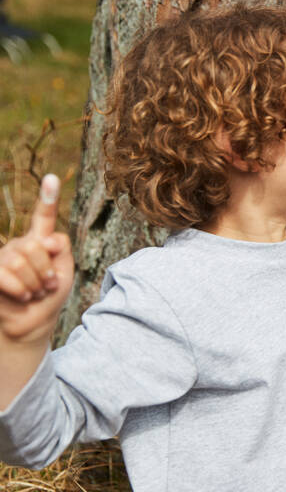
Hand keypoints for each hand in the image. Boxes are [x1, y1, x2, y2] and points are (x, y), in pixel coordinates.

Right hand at [0, 174, 73, 342]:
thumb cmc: (49, 296)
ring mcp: (3, 257)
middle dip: (46, 271)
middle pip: (36, 246)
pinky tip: (22, 296)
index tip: (51, 178)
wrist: (32, 323)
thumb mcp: (65, 271)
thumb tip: (44, 240)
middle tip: (47, 286)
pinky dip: (20, 289)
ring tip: (35, 293)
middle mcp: (21, 245)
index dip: (47, 197)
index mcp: (42, 241)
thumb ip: (61, 248)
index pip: (44, 216)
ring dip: (35, 284)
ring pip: (22, 261)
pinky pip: (7, 274)